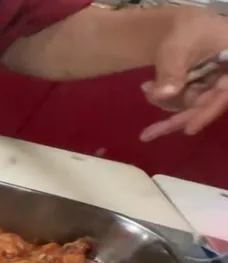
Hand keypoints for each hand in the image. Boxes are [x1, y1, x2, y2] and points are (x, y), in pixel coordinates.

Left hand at [140, 9, 227, 141]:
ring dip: (167, 104)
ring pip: (193, 106)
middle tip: (148, 134)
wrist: (184, 24)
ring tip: (146, 88)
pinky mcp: (203, 89)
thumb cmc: (186, 30)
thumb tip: (165, 94)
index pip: (224, 95)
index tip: (189, 130)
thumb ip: (172, 71)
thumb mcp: (178, 48)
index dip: (207, 113)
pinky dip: (166, 98)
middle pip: (207, 104)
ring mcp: (216, 85)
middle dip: (176, 115)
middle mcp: (227, 78)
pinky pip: (185, 101)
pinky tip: (149, 88)